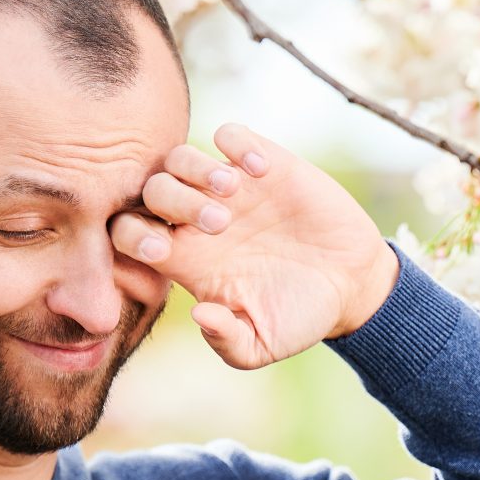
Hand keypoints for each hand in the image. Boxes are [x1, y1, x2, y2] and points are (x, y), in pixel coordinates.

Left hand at [108, 123, 401, 369]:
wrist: (350, 286)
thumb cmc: (300, 317)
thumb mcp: (263, 345)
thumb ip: (228, 342)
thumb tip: (200, 315)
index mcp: (187, 261)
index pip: (128, 234)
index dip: (133, 238)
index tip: (165, 252)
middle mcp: (199, 220)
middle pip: (149, 189)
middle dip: (172, 201)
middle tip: (217, 224)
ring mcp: (232, 189)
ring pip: (180, 156)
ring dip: (198, 169)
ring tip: (235, 192)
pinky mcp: (265, 165)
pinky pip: (229, 134)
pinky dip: (238, 144)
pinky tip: (262, 171)